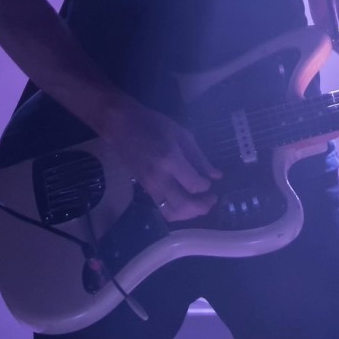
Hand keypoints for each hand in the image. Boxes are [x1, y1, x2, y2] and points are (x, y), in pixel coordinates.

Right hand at [100, 97, 221, 221]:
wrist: (122, 127)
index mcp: (170, 160)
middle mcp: (159, 177)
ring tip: (200, 204)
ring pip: (172, 212)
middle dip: (202, 206)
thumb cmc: (154, 125)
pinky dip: (177, 211)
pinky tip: (185, 203)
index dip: (206, 187)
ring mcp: (150, 186)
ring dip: (189, 213)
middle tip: (212, 199)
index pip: (194, 184)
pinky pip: (162, 209)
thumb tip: (216, 176)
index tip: (210, 181)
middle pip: (183, 205)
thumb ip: (199, 157)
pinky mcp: (145, 190)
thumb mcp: (182, 135)